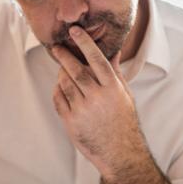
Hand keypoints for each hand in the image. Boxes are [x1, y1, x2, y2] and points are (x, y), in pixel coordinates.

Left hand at [52, 26, 148, 178]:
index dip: (85, 42)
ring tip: (62, 70)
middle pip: (75, 69)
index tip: (75, 31)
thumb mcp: (125, 96)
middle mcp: (97, 97)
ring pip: (64, 83)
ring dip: (61, 74)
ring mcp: (82, 110)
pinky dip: (57, 90)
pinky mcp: (71, 122)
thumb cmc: (124, 122)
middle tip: (57, 47)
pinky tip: (61, 88)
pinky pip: (58, 99)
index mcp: (113, 88)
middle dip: (64, 56)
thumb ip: (115, 73)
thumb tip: (113, 51)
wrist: (120, 152)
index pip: (96, 59)